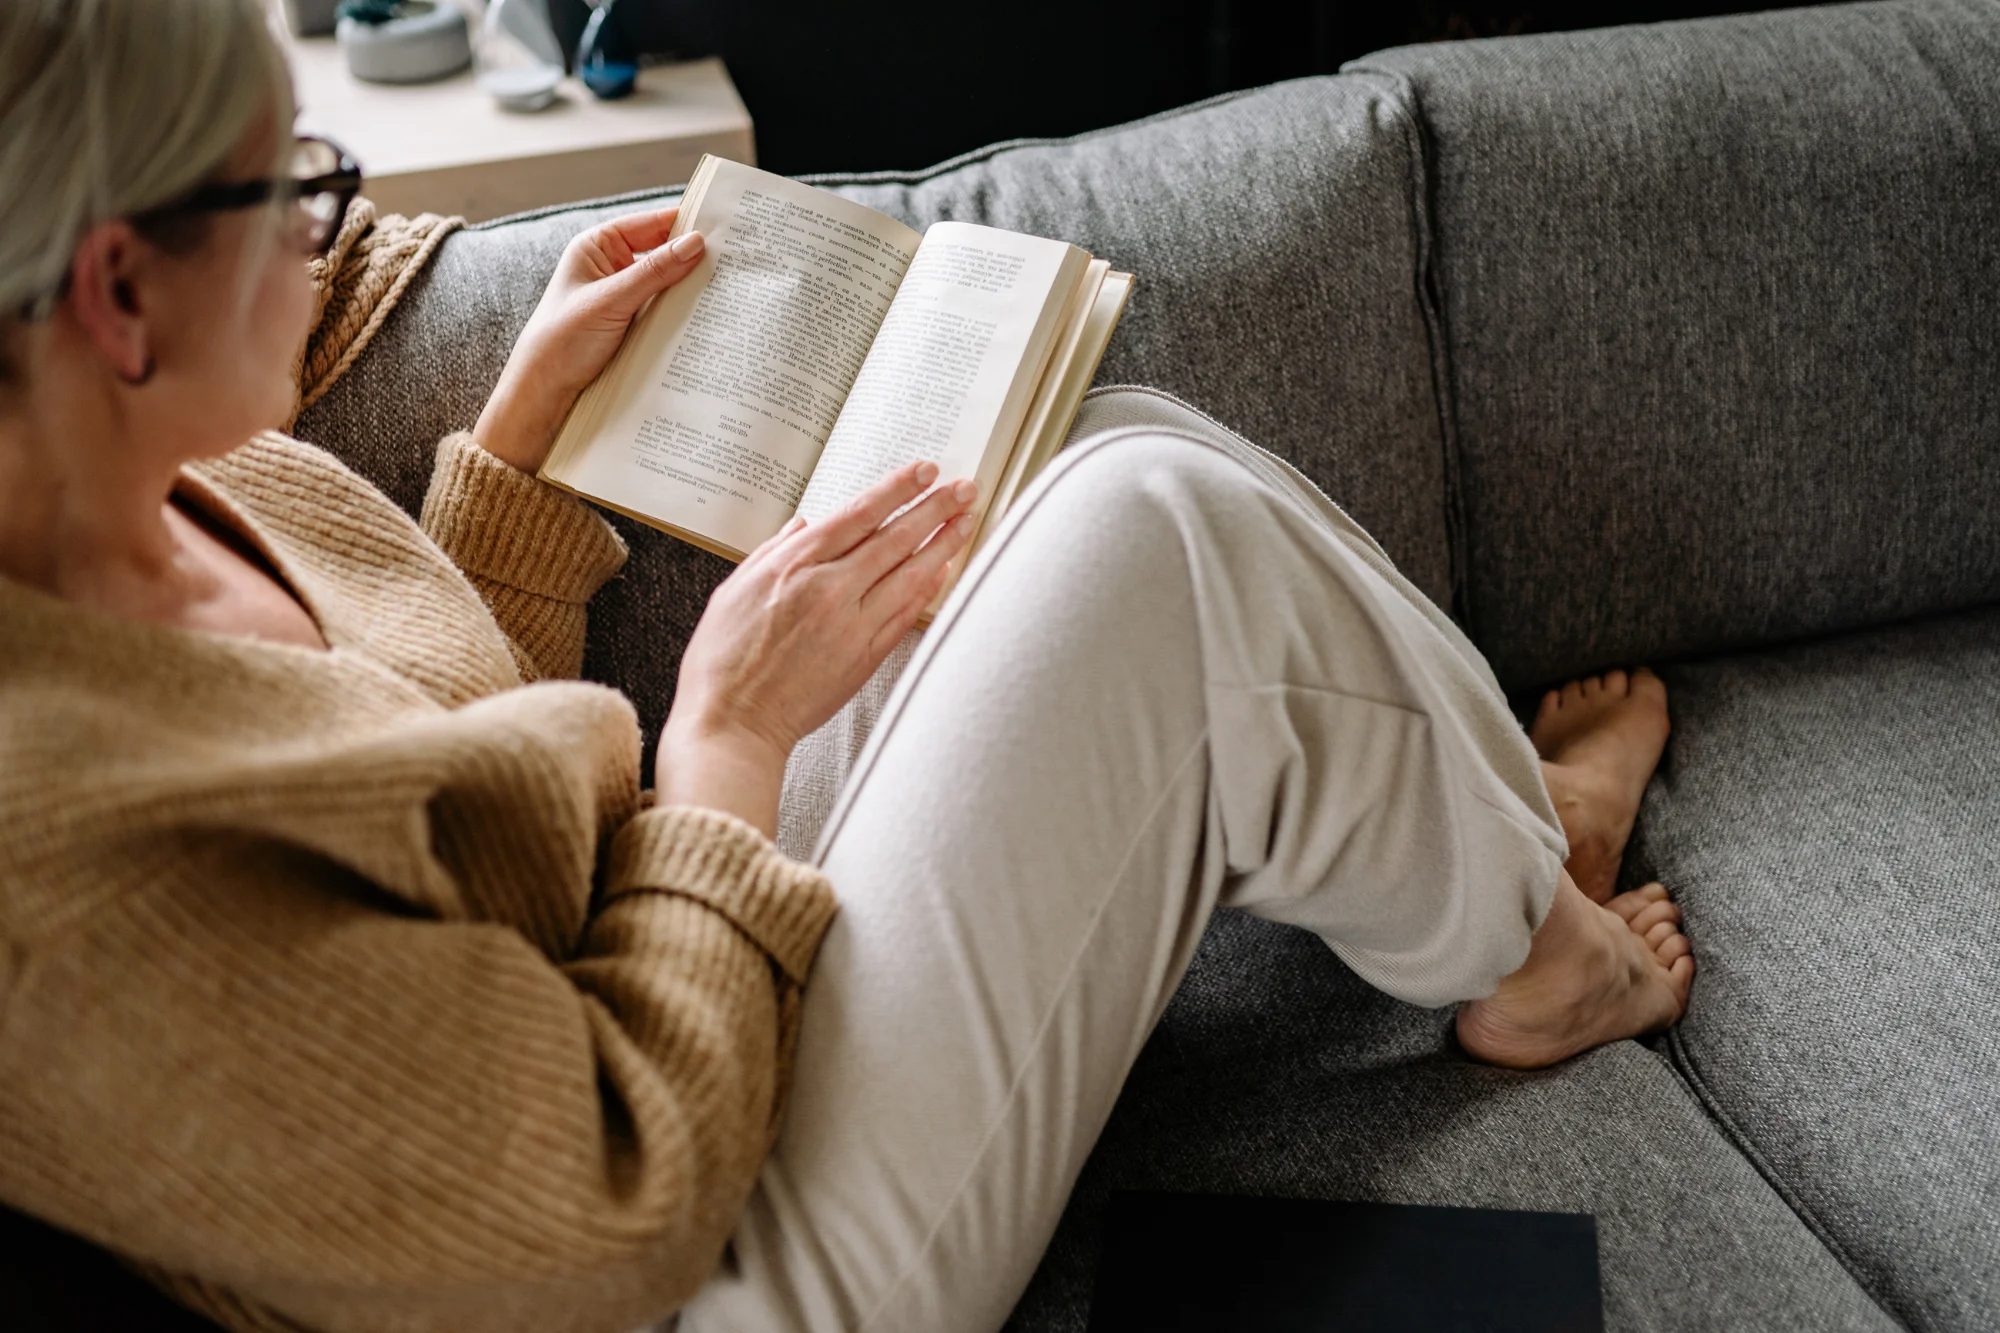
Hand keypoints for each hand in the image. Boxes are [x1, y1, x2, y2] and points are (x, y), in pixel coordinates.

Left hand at [473, 207, 705, 471]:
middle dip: (694, 258)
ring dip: (691, 288)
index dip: (685, 223)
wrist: (546, 391)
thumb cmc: (562, 339)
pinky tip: (706, 316)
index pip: (651, 224)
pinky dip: (684, 312)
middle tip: (735, 261)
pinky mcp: (634, 324)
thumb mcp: (610, 301)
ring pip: (668, 284)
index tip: (723, 227)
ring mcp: (625, 296)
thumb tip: (696, 243)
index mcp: (599, 247)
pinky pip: (666, 310)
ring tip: (728, 288)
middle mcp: (613, 267)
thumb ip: (653, 272)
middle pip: (664, 252)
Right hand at [655, 462, 979, 835]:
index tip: (925, 471)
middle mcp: (828, 589)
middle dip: (935, 508)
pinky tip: (945, 570)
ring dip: (943, 544)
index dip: (898, 489)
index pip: (860, 514)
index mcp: (793, 566)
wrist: (733, 722)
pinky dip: (928, 590)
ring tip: (967, 521)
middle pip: (895, 539)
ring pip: (909, 574)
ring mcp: (851, 624)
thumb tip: (802, 524)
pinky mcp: (865, 657)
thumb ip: (772, 552)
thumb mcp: (733, 590)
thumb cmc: (724, 661)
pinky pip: (906, 615)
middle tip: (964, 489)